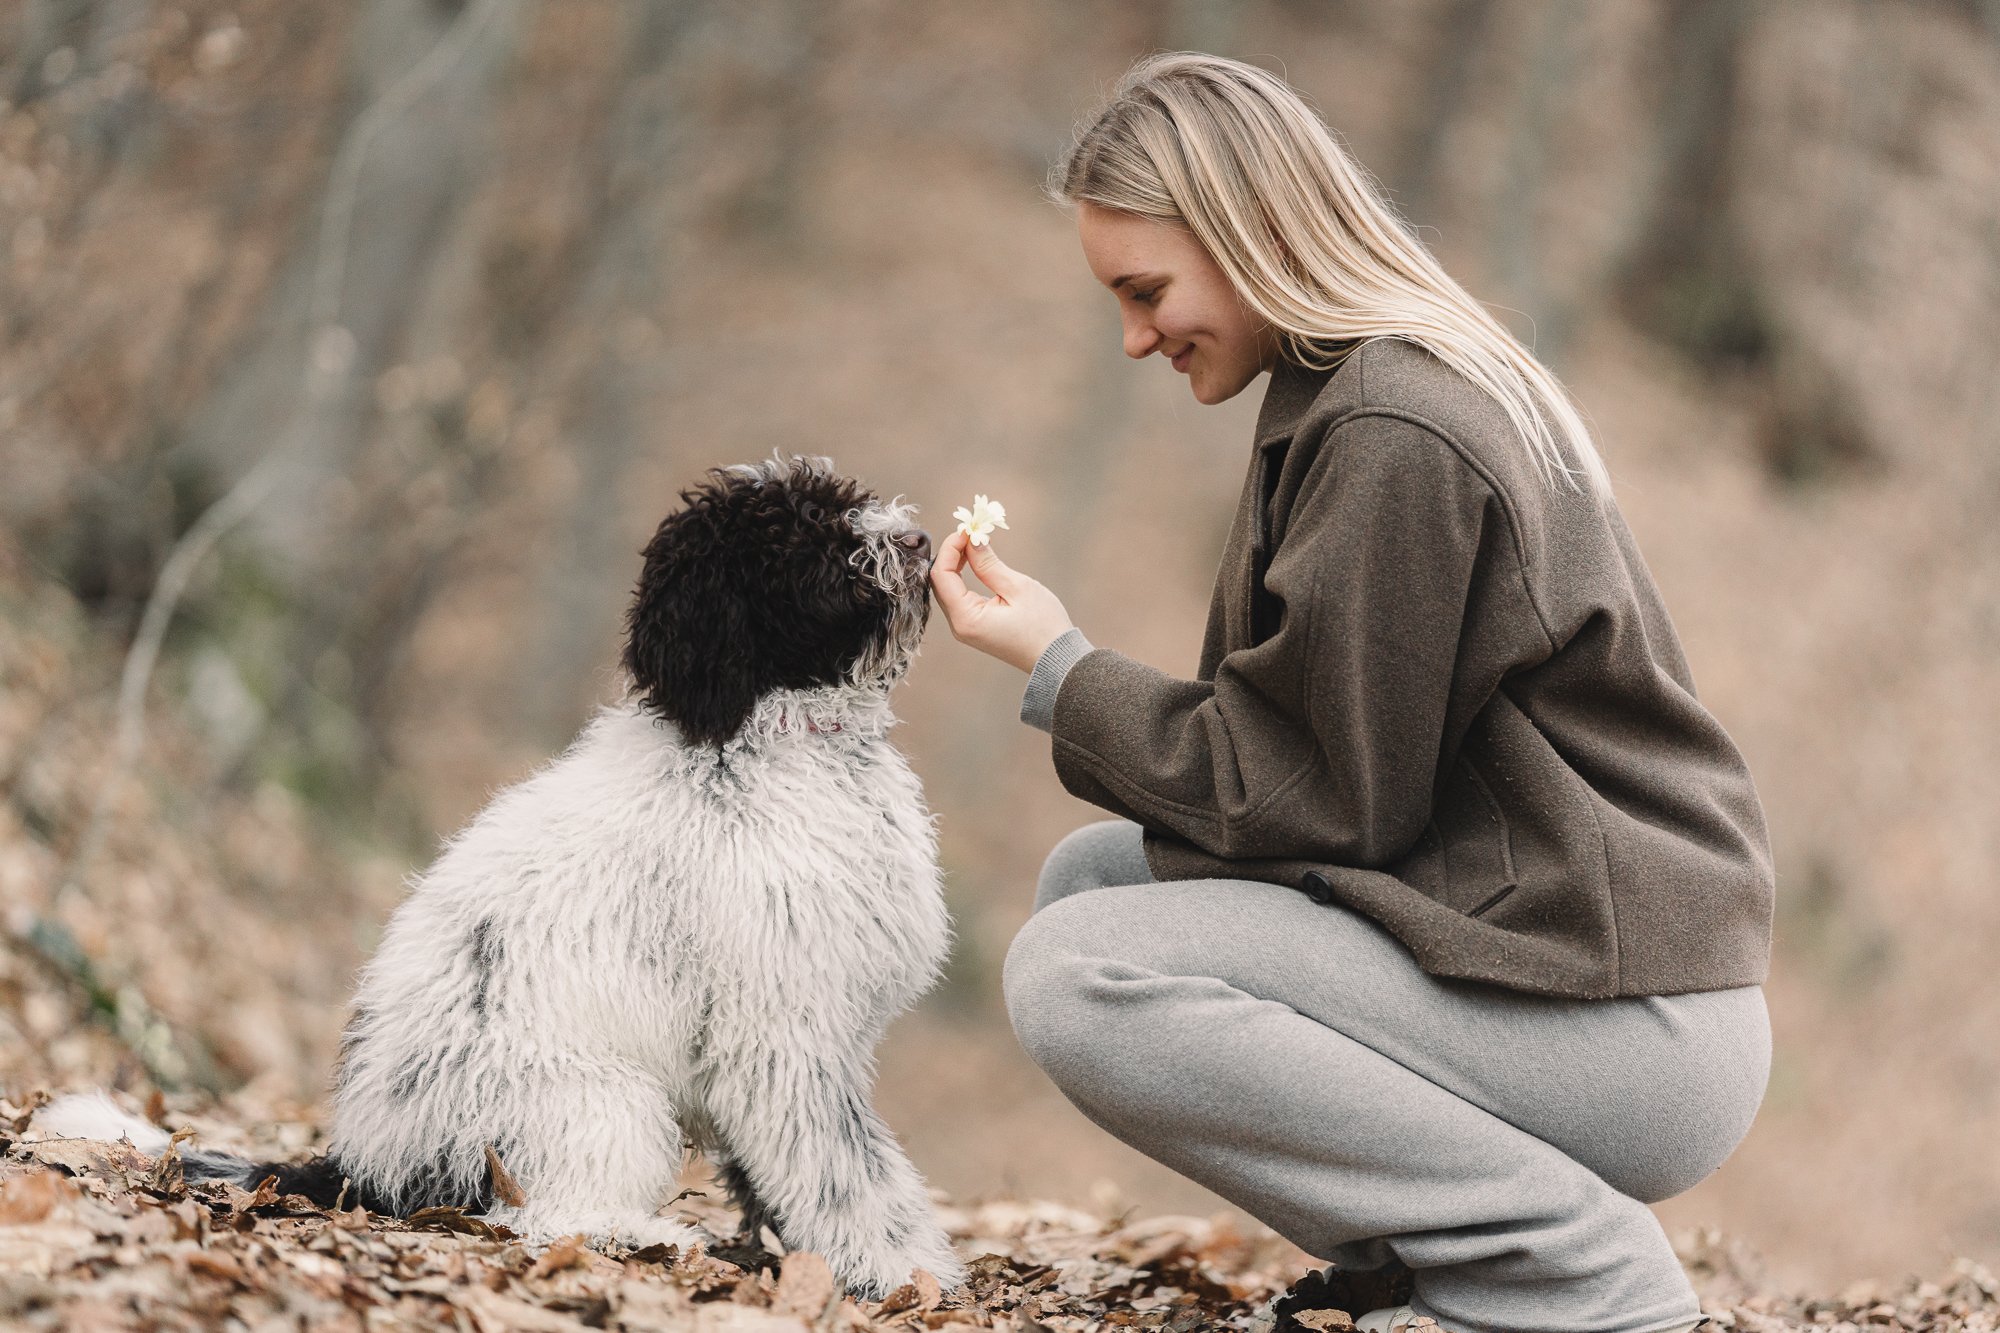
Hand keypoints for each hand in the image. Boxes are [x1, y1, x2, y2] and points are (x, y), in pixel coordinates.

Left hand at [928, 528, 1075, 673]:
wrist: (1057, 658)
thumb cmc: (1043, 626)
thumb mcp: (1017, 588)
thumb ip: (988, 564)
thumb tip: (971, 541)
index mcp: (966, 618)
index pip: (941, 575)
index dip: (950, 548)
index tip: (968, 531)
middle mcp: (959, 626)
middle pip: (940, 583)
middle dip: (952, 554)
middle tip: (971, 534)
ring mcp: (965, 629)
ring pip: (948, 590)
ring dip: (956, 564)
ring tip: (974, 544)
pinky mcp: (973, 628)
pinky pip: (958, 598)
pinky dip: (962, 578)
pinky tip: (974, 562)